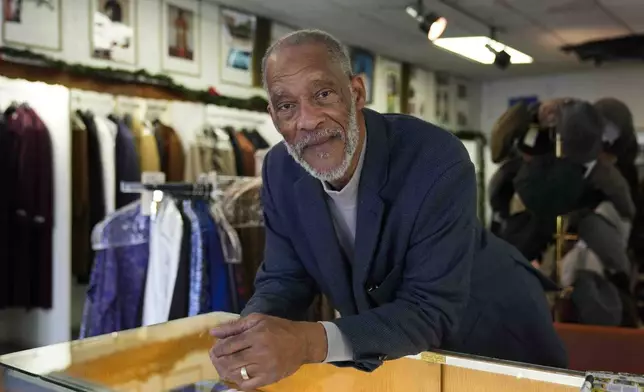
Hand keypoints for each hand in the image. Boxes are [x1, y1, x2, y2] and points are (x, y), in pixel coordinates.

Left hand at [209, 313, 326, 389]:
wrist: (302, 343)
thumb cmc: (278, 328)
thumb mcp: (258, 320)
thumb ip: (235, 326)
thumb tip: (213, 333)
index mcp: (256, 336)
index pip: (228, 345)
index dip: (217, 348)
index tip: (215, 349)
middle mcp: (259, 353)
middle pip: (229, 362)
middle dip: (218, 360)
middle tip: (216, 358)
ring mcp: (264, 368)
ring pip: (235, 374)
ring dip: (224, 371)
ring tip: (223, 365)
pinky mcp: (269, 379)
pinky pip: (247, 385)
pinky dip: (237, 381)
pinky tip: (236, 374)